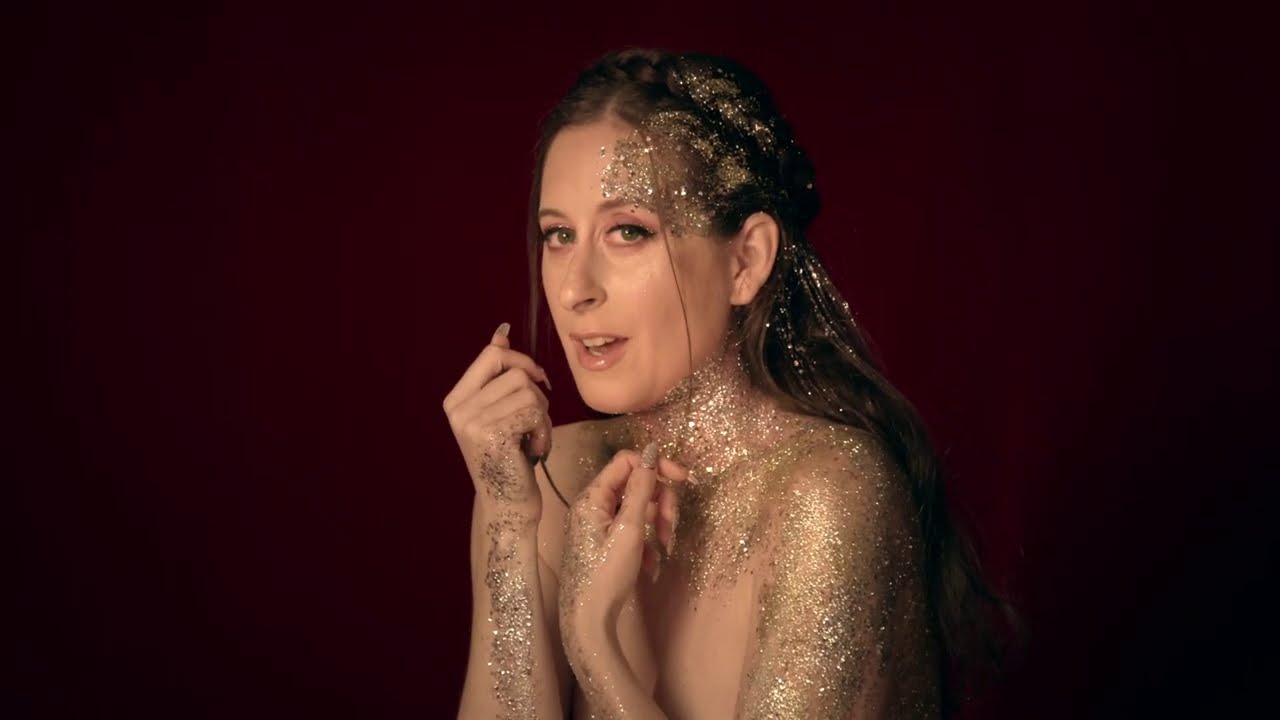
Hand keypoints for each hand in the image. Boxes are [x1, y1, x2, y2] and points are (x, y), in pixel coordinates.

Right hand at [442, 322, 552, 517]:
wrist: (507, 505)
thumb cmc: (509, 459)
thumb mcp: (498, 413)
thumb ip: (497, 377)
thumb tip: (501, 333)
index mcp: (456, 400)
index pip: (491, 354)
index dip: (520, 361)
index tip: (534, 380)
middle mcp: (459, 410)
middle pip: (515, 371)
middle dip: (536, 392)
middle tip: (536, 417)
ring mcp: (473, 423)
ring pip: (528, 391)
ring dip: (542, 415)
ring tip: (533, 437)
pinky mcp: (493, 436)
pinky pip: (533, 411)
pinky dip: (543, 430)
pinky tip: (535, 449)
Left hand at [559, 445, 686, 648]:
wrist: (589, 620)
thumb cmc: (606, 574)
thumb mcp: (629, 529)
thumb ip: (642, 489)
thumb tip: (651, 452)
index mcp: (593, 497)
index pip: (627, 461)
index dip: (656, 465)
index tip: (684, 479)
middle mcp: (594, 506)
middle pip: (636, 485)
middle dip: (660, 502)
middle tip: (670, 526)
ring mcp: (599, 526)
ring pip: (639, 509)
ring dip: (658, 524)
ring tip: (663, 547)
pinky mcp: (607, 544)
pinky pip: (634, 530)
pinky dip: (647, 542)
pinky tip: (651, 564)